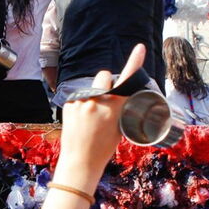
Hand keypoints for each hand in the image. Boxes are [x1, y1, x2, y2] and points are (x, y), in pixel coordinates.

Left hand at [54, 44, 145, 187]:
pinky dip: (82, 103)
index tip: (140, 47)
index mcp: (113, 108)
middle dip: (106, 83)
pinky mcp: (69, 105)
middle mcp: (97, 102)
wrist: (80, 161)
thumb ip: (119, 108)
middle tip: (105, 101)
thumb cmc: (103, 148)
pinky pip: (79, 96)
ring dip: (94, 94)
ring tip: (91, 115)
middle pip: (104, 76)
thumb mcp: (119, 127)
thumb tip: (118, 94)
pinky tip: (82, 120)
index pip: (126, 81)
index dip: (134, 62)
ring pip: (91, 86)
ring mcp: (81, 103)